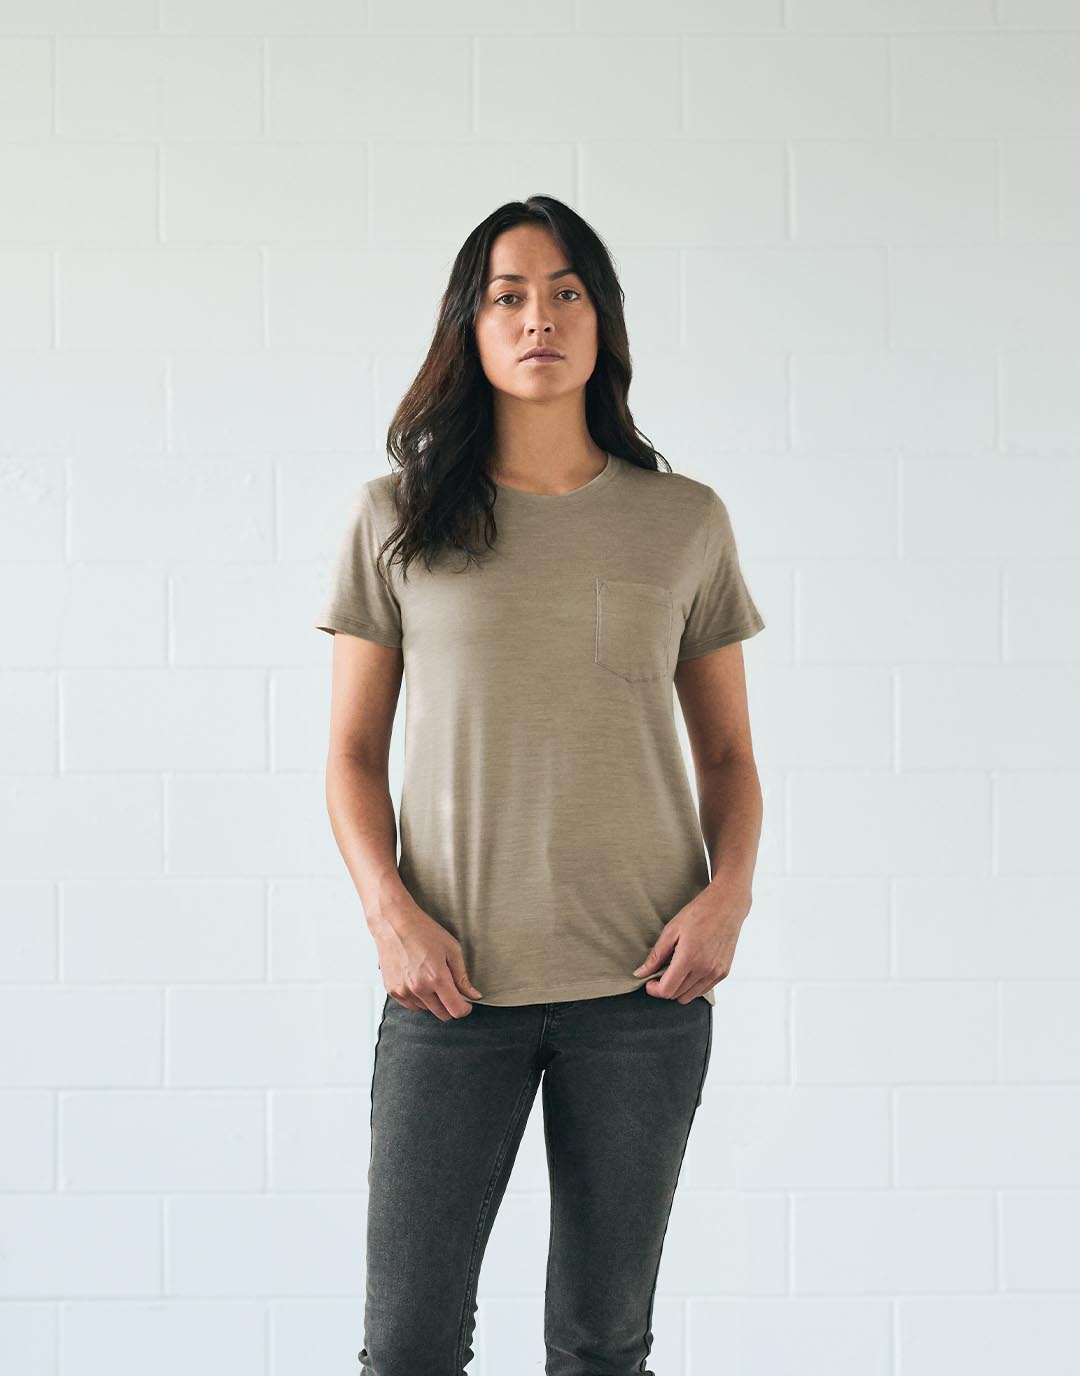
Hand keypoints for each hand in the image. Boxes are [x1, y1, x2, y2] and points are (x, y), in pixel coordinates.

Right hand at [370, 900, 483, 1020]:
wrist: (394, 923)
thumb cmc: (423, 931)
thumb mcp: (451, 949)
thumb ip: (462, 976)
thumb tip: (474, 995)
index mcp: (437, 978)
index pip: (456, 1010)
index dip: (465, 1009)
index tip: (466, 1003)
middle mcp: (419, 988)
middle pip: (442, 1014)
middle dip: (450, 1006)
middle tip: (450, 989)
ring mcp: (403, 991)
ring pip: (426, 1010)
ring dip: (433, 1001)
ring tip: (430, 979)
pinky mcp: (392, 990)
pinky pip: (410, 1005)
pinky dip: (417, 998)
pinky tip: (418, 980)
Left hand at [632, 884, 750, 1003]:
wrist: (726, 906)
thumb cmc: (698, 914)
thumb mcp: (671, 931)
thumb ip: (656, 956)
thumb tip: (640, 973)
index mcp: (689, 959)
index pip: (667, 990)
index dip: (654, 990)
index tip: (649, 981)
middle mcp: (704, 970)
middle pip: (677, 995)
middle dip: (665, 988)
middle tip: (660, 974)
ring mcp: (716, 973)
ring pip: (691, 996)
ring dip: (679, 989)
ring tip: (675, 970)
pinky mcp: (724, 972)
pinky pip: (704, 989)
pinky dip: (693, 986)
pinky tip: (689, 969)